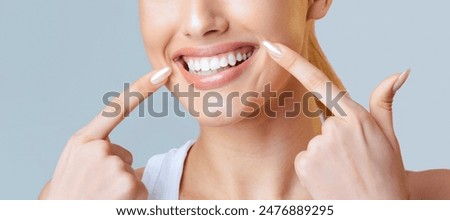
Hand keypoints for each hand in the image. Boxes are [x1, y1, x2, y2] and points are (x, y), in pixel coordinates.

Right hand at [43, 67, 171, 198]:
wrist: (61, 218)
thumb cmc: (68, 193)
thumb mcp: (74, 162)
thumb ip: (95, 147)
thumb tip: (122, 153)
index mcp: (83, 141)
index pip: (116, 108)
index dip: (142, 88)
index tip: (162, 74)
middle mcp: (98, 150)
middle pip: (122, 155)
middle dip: (113, 172)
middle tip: (93, 188)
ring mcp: (114, 166)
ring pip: (130, 173)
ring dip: (120, 187)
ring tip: (99, 198)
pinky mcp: (129, 185)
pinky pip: (139, 187)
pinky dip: (130, 199)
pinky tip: (112, 204)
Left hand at [262, 41, 409, 198]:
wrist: (377, 211)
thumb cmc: (386, 174)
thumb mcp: (389, 136)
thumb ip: (384, 102)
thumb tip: (399, 73)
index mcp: (356, 117)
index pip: (321, 83)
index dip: (294, 62)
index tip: (273, 47)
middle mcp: (335, 128)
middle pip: (324, 122)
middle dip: (335, 136)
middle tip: (353, 159)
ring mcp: (318, 146)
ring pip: (314, 141)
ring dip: (325, 154)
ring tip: (343, 171)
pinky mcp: (304, 163)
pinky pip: (304, 157)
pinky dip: (314, 167)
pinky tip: (330, 178)